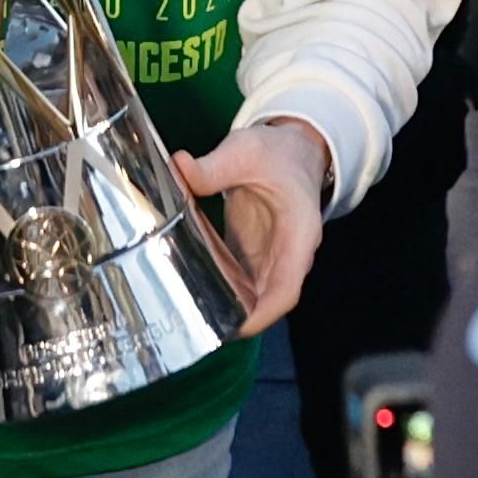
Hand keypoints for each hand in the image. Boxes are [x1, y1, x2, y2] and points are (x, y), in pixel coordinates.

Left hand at [174, 116, 330, 333]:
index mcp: (298, 234)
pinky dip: (218, 287)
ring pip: (252, 294)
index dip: (264, 313)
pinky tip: (188, 290)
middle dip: (237, 317)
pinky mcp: (254, 253)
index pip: (287, 289)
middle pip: (267, 300)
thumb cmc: (277, 153)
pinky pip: (239, 279)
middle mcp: (289, 254)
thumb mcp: (246, 151)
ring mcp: (271, 257)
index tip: (236, 327)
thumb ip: (214, 165)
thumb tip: (178, 167)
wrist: (292, 150)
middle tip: (195, 327)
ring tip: (186, 315)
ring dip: (226, 306)